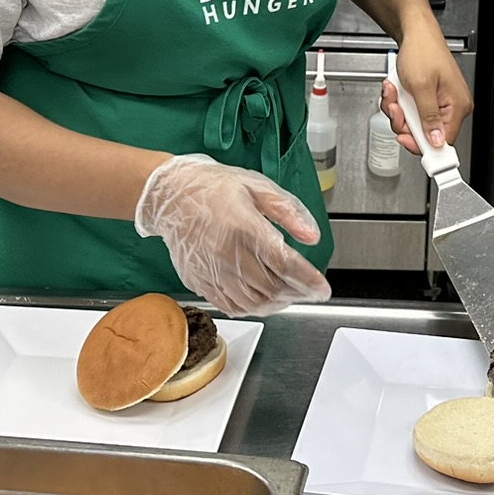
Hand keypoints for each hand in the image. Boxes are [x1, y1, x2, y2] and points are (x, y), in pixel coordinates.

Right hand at [132, 154, 332, 316]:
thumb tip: (312, 237)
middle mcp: (226, 254)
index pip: (284, 263)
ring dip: (277, 304)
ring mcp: (211, 271)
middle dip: (297, 293)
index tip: (322, 288)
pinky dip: (252, 308)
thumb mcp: (257, 186)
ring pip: (253, 302)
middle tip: (309, 290)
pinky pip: (231, 306)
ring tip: (289, 295)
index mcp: (243, 226)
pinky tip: (263, 299)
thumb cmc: (214, 187)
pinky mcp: (199, 282)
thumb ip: (288, 212)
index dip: (308, 280)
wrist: (170, 195)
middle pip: (271, 287)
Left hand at [378, 32, 473, 152]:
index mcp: (457, 106)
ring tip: (395, 91)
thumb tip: (436, 141)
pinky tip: (397, 88)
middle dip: (404, 120)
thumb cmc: (423, 51)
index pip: (443, 141)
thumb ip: (428, 117)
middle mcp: (451, 107)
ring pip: (413, 122)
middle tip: (397, 106)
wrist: (415, 32)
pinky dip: (399, 101)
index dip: (421, 143)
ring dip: (398, 109)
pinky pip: (410, 111)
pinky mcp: (427, 98)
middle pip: (424, 133)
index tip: (406, 142)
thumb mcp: (421, 87)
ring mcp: (438, 103)